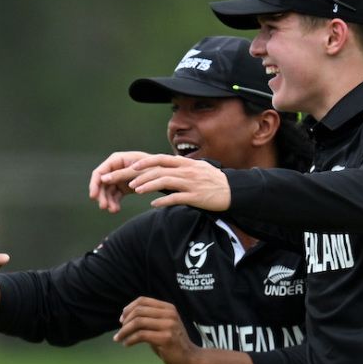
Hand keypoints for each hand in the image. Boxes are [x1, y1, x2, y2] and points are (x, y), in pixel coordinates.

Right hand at [87, 151, 150, 212]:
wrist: (166, 175)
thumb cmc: (153, 168)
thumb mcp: (137, 171)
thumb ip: (120, 174)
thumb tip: (102, 179)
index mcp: (116, 160)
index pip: (99, 172)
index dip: (94, 184)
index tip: (93, 196)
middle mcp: (115, 168)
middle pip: (102, 183)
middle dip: (102, 195)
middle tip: (103, 207)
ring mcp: (119, 178)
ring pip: (108, 191)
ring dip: (108, 201)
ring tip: (113, 210)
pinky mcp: (124, 187)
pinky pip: (115, 195)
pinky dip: (114, 202)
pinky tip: (116, 209)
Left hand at [111, 154, 231, 211]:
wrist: (233, 191)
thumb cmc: (215, 179)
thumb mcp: (199, 167)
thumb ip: (184, 164)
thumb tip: (172, 161)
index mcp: (186, 164)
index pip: (161, 159)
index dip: (146, 162)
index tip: (133, 167)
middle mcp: (187, 171)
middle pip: (159, 171)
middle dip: (142, 176)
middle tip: (129, 183)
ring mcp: (191, 184)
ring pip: (165, 182)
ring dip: (149, 186)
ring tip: (137, 191)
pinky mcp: (195, 197)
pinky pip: (176, 198)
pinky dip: (163, 201)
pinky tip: (154, 204)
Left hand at [113, 297, 197, 363]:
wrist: (190, 359)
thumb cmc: (173, 344)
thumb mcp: (162, 326)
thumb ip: (149, 319)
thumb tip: (125, 316)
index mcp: (168, 308)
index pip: (142, 300)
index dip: (129, 308)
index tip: (121, 319)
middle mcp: (169, 314)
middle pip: (139, 311)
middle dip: (125, 321)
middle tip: (120, 332)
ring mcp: (169, 326)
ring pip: (138, 322)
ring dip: (124, 331)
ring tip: (119, 338)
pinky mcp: (166, 338)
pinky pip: (141, 335)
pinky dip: (130, 339)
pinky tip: (126, 344)